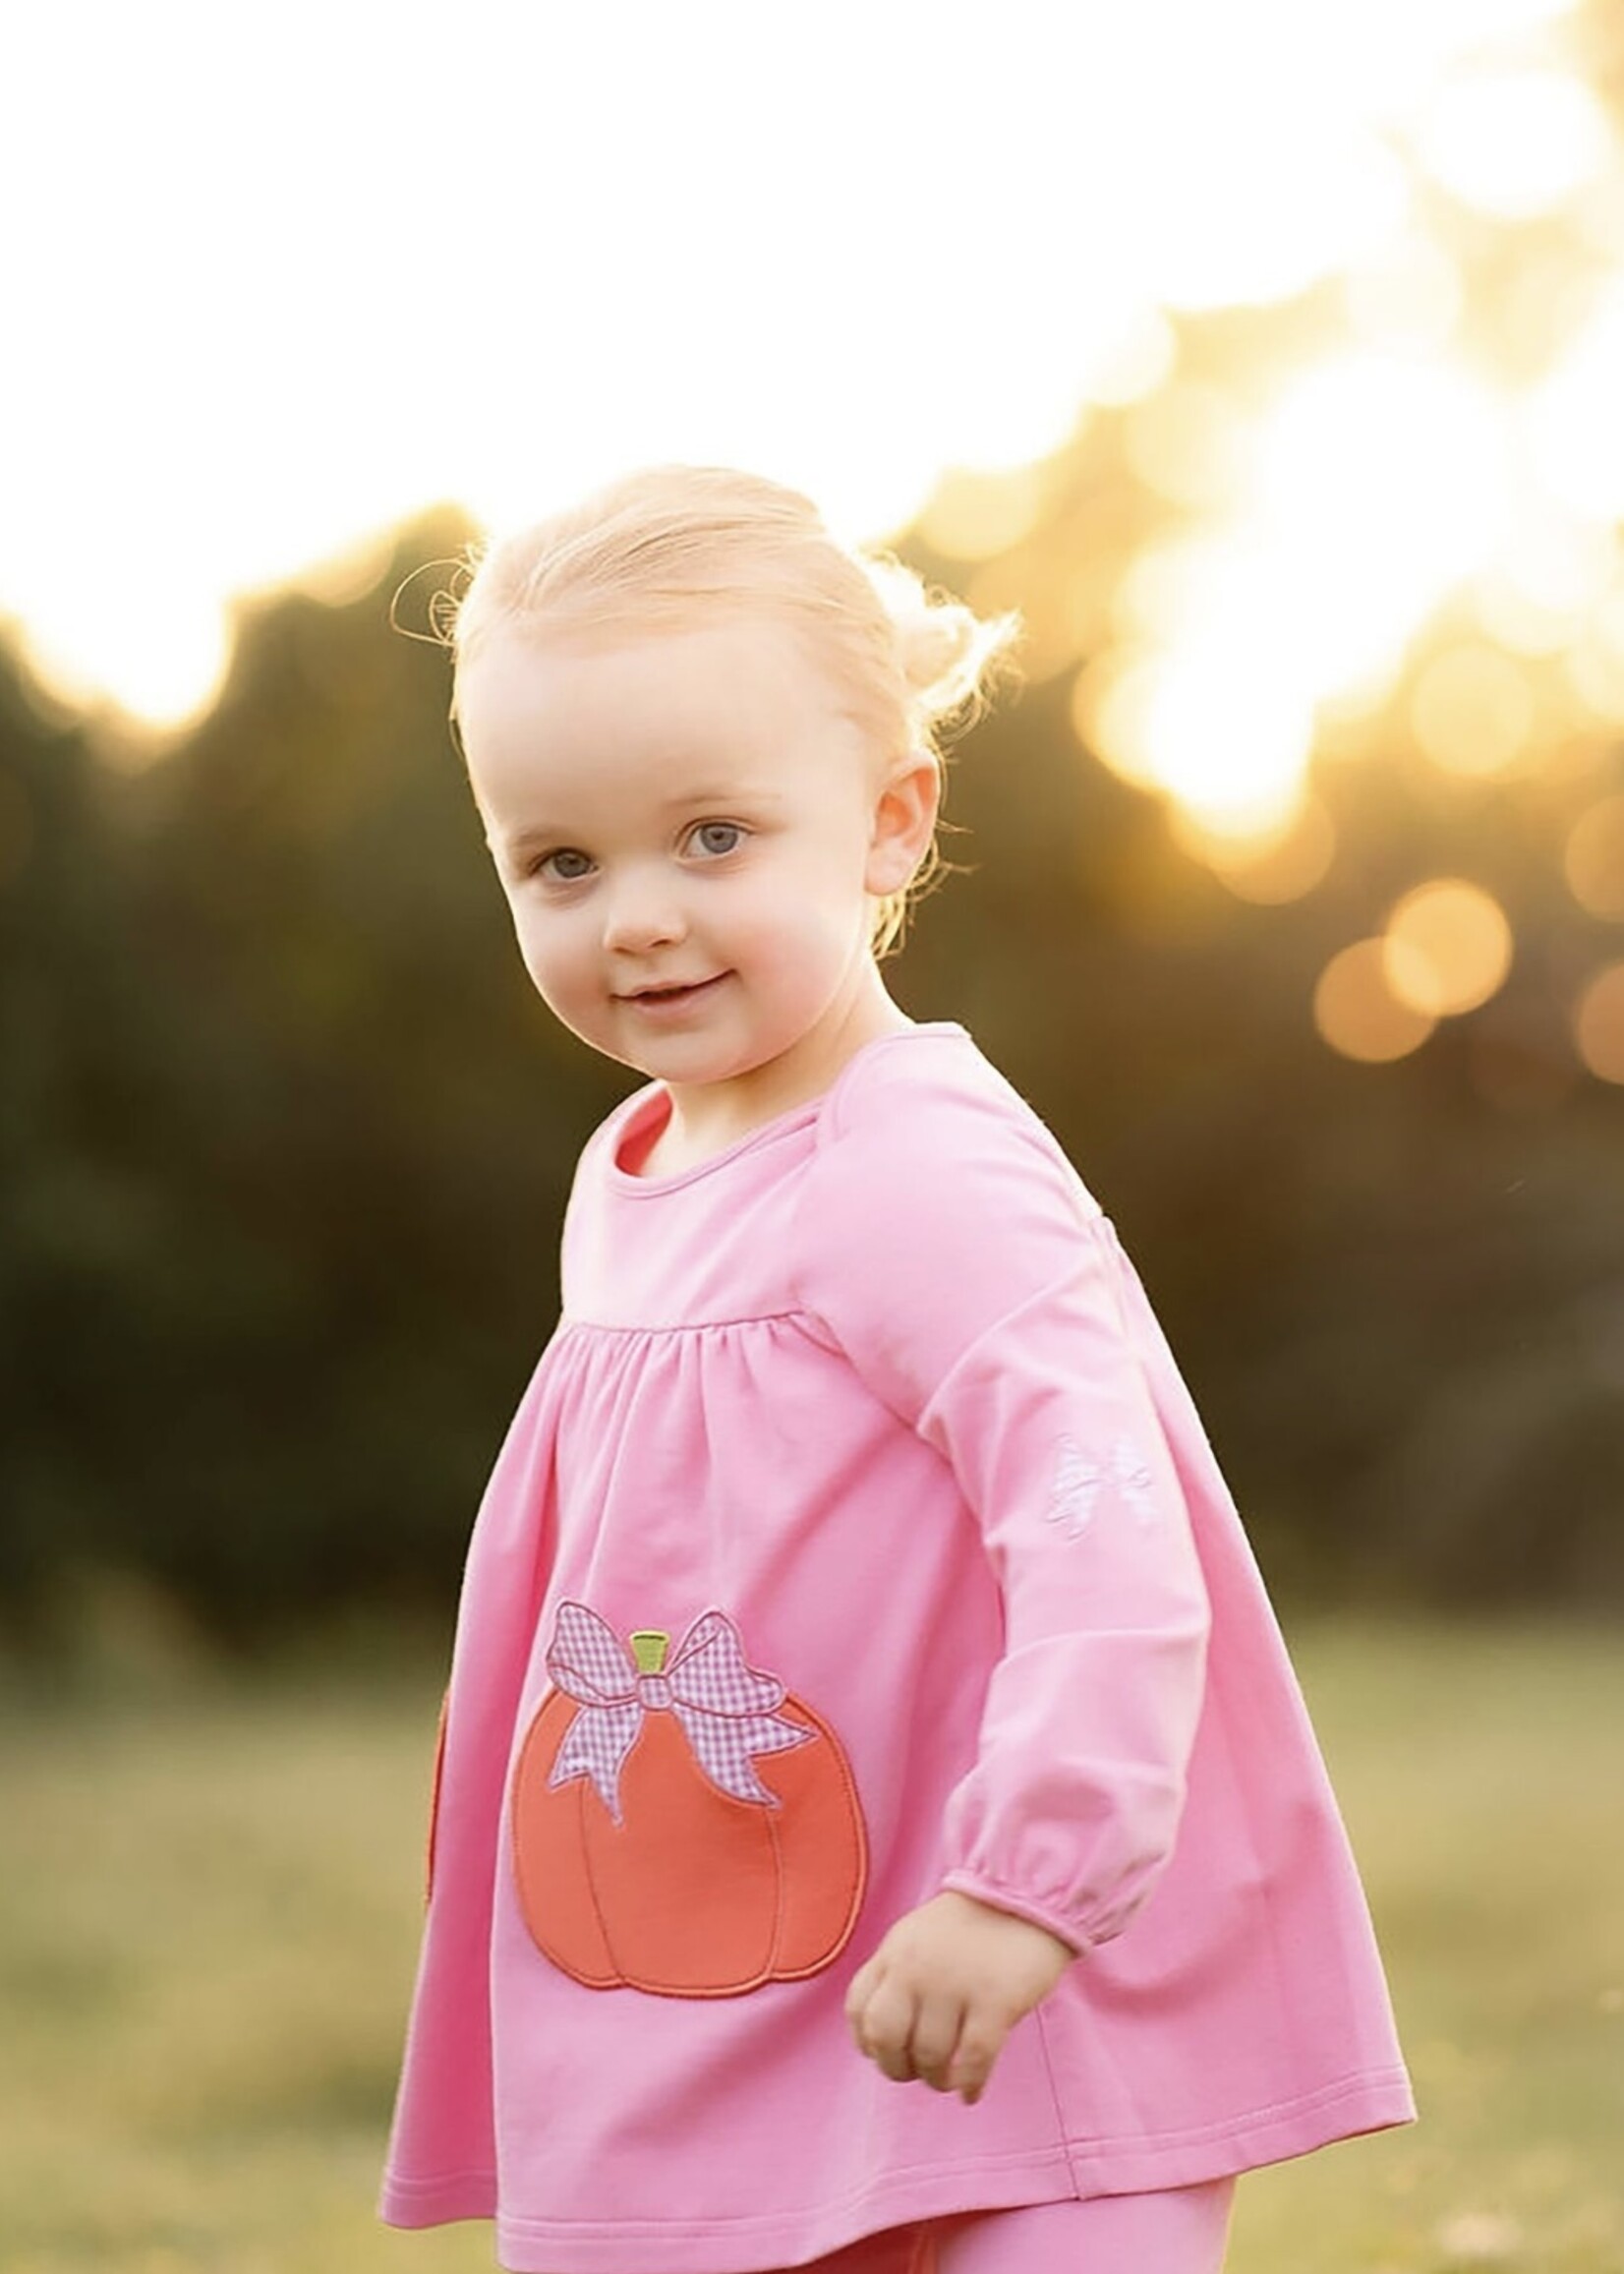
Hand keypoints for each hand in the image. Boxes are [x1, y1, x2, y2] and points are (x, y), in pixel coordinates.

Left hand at [843, 1890, 1075, 2105]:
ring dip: (937, 2079)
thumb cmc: (971, 1923)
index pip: (858, 2009)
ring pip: (931, 2056)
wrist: (1025, 1894)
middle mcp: (916, 1968)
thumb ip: (897, 1975)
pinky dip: (970, 2083)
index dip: (867, 2042)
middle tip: (916, 2073)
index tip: (885, 2054)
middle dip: (896, 2067)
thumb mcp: (916, 1936)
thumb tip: (883, 2037)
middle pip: (885, 2037)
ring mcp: (954, 1984)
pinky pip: (974, 2060)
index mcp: (894, 1951)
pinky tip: (972, 2091)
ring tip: (949, 2078)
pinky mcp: (995, 2000)